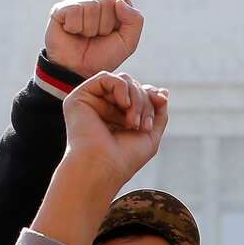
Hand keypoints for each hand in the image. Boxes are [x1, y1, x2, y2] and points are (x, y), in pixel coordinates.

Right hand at [30, 72, 167, 244]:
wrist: (103, 167)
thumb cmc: (125, 157)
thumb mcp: (150, 134)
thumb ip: (157, 112)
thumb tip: (163, 91)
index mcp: (119, 115)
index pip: (139, 92)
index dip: (151, 94)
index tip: (161, 101)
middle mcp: (105, 106)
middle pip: (133, 86)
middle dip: (145, 102)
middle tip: (142, 125)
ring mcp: (92, 101)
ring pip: (122, 81)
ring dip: (136, 99)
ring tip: (132, 122)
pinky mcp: (80, 96)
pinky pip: (105, 77)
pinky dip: (120, 88)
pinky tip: (123, 105)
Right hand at [46, 0, 143, 78]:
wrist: (79, 70)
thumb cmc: (103, 56)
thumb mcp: (128, 43)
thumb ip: (135, 21)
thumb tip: (119, 1)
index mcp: (113, 8)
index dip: (120, 19)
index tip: (113, 34)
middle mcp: (95, 2)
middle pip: (107, 1)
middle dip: (105, 25)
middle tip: (97, 37)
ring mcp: (77, 4)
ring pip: (91, 5)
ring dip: (90, 28)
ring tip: (85, 36)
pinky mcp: (60, 9)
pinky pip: (74, 10)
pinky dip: (75, 27)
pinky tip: (72, 32)